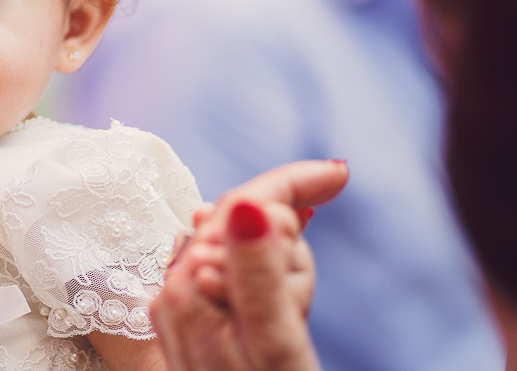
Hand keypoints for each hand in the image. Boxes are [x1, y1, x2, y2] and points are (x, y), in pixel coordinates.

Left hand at [149, 161, 347, 370]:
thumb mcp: (273, 343)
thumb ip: (260, 271)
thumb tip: (249, 207)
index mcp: (190, 285)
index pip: (245, 205)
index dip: (294, 183)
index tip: (341, 173)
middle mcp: (176, 286)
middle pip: (247, 221)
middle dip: (290, 247)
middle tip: (305, 303)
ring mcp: (181, 300)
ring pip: (248, 244)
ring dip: (284, 270)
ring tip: (293, 322)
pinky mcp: (193, 316)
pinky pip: (239, 271)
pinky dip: (272, 283)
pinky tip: (284, 309)